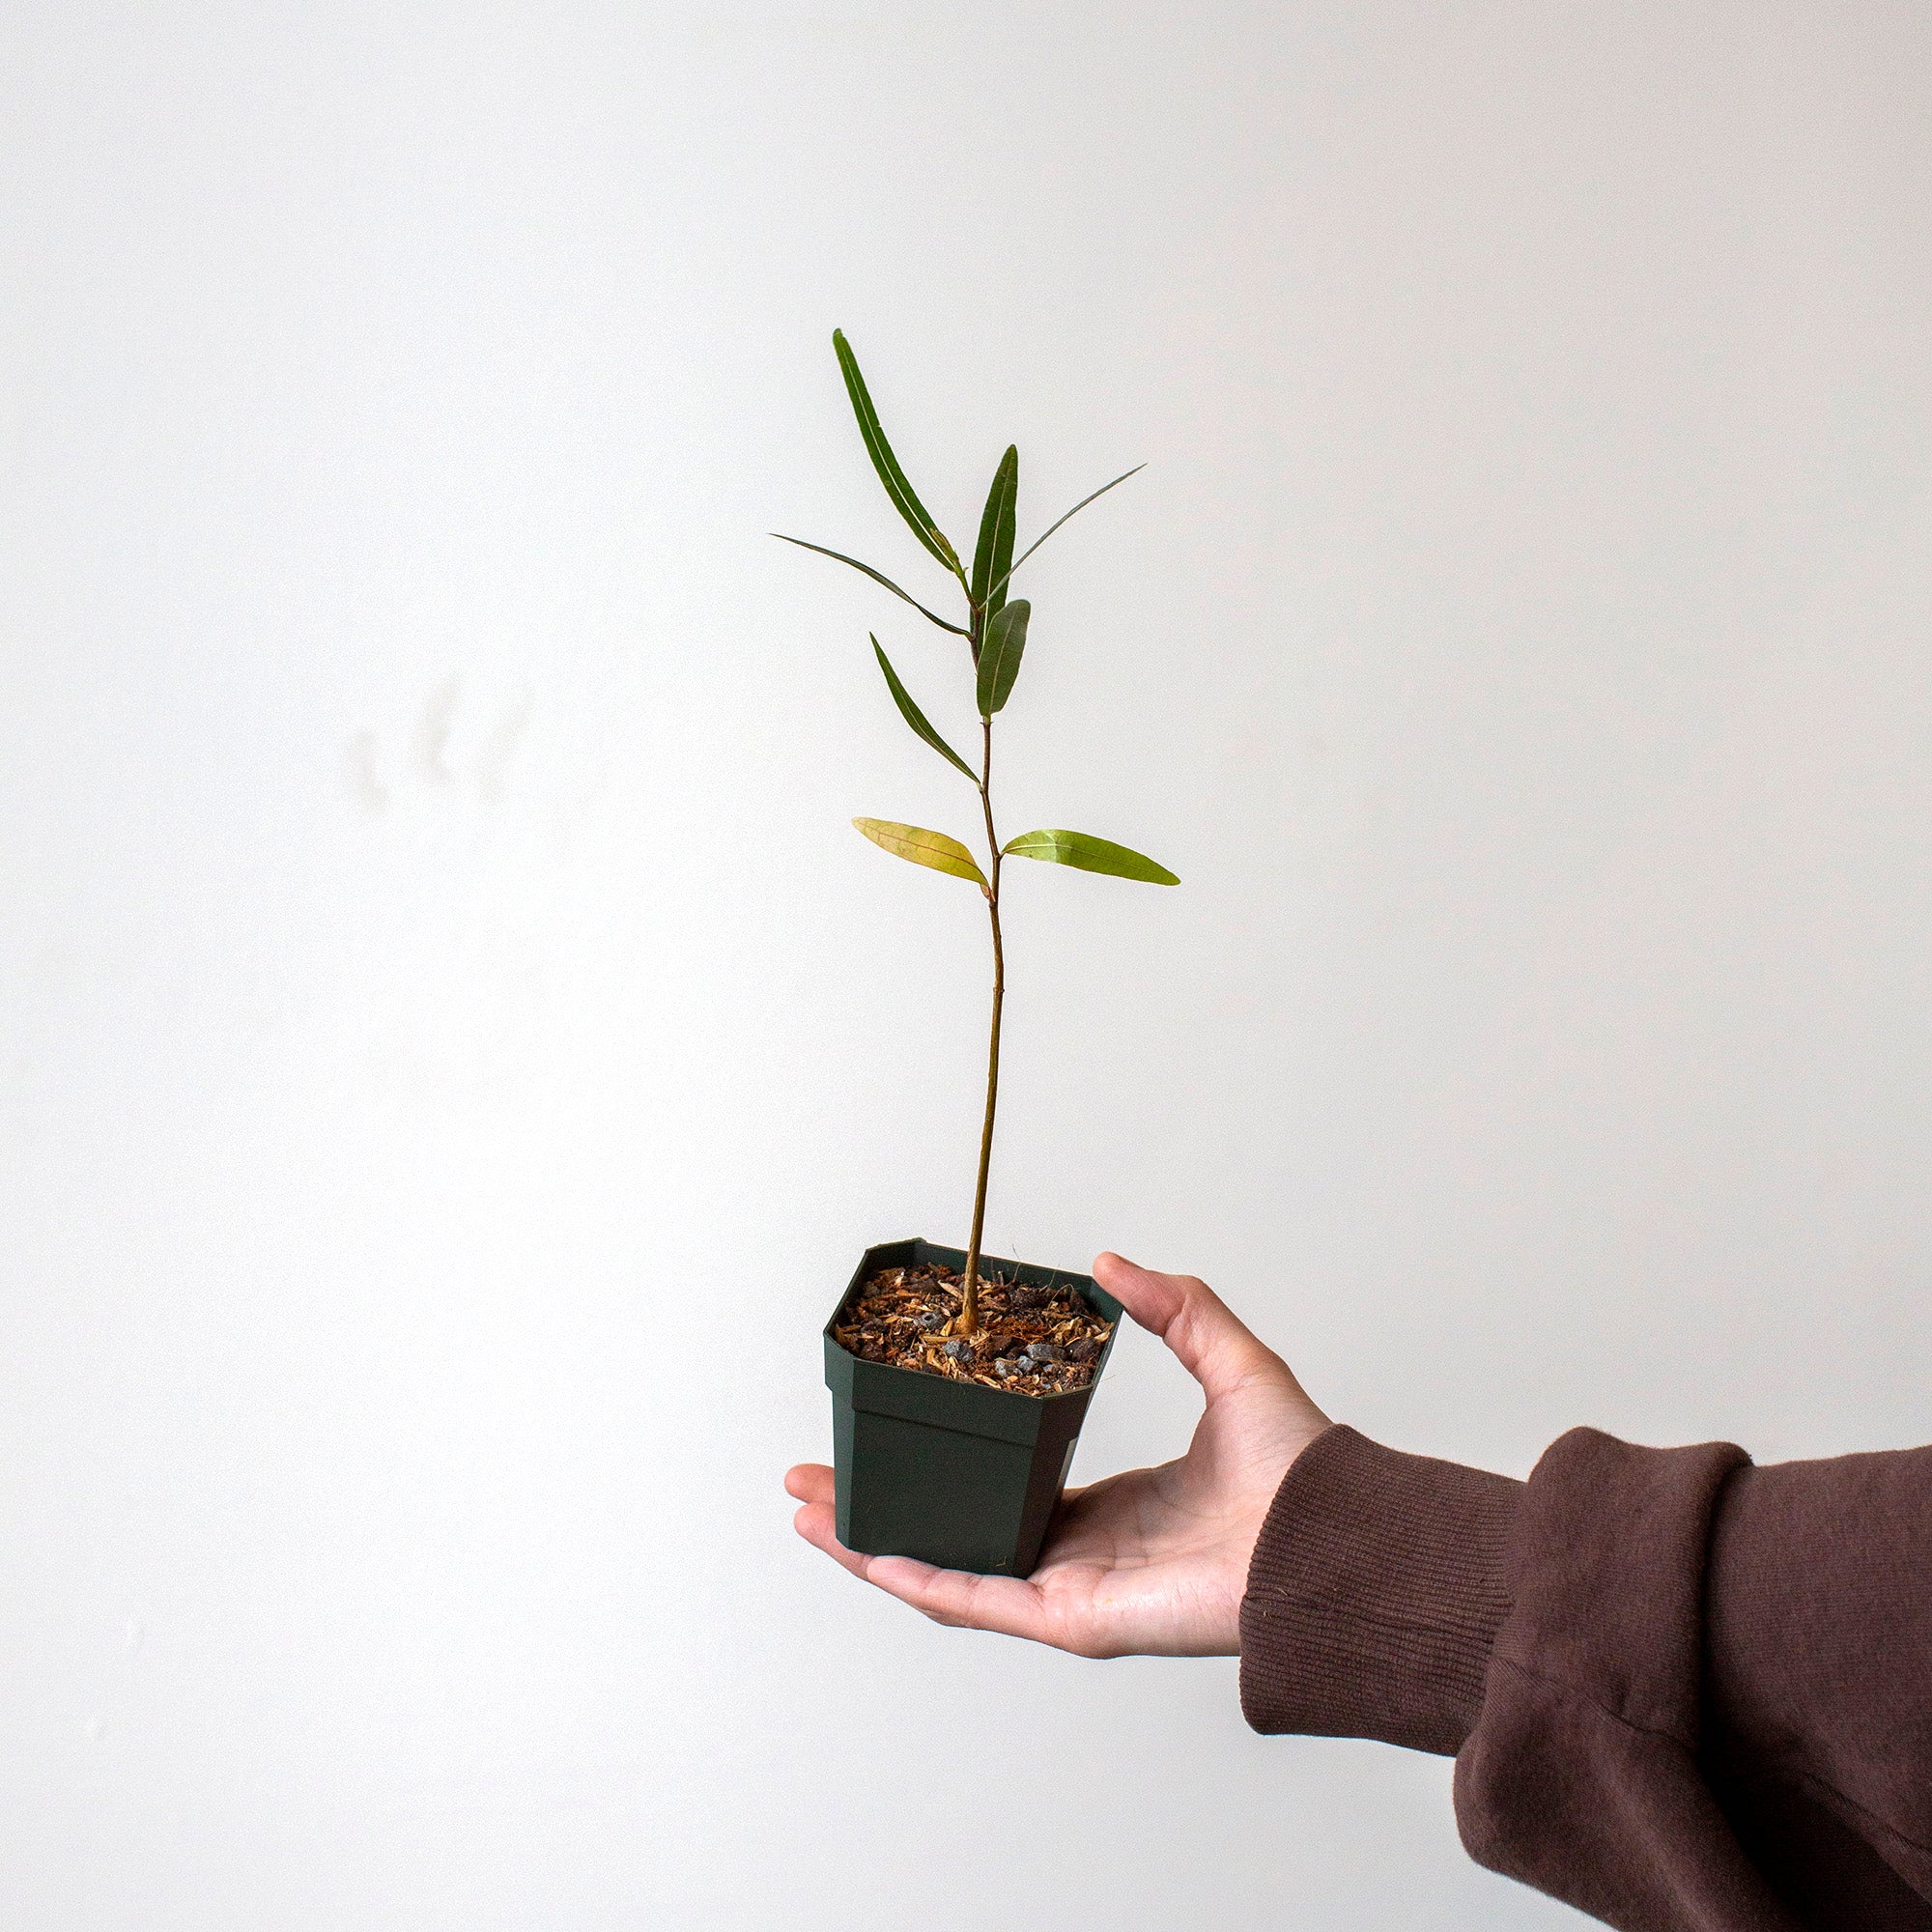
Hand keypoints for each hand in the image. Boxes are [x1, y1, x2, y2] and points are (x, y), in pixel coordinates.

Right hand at [785, 1253, 1330, 1657]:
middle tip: (816, 1478)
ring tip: (812, 1511)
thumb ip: (1176, 1307)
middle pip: (956, 1535)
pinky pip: (979, 1598)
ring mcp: (1072, 1591)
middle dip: (880, 1508)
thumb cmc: (1300, 1473)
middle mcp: (1084, 1555)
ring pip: (948, 1570)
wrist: (1330, 1536)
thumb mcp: (1227, 1360)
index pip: (1006, 1493)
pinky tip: (866, 1550)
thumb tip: (1114, 1264)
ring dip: (874, 1543)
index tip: (894, 1434)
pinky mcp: (1073, 1617)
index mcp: (1114, 1510)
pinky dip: (917, 1574)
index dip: (945, 1465)